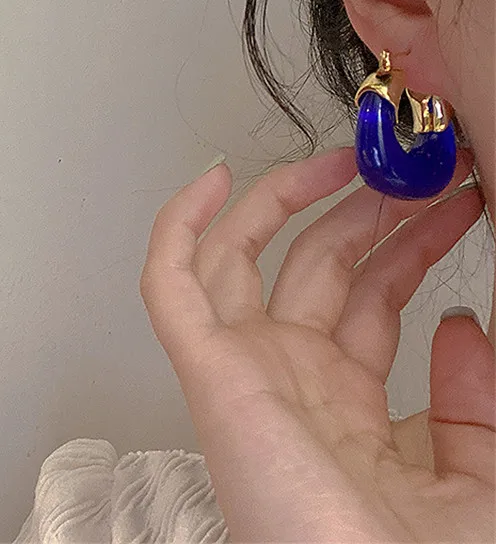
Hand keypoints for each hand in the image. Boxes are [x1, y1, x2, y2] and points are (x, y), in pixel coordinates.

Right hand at [140, 147, 493, 541]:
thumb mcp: (480, 478)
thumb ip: (475, 400)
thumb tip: (458, 322)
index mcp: (348, 399)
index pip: (376, 294)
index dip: (412, 242)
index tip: (448, 201)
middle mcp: (291, 372)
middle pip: (318, 261)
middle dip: (368, 208)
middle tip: (411, 169)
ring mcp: (243, 364)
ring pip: (244, 256)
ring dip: (287, 200)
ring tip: (342, 159)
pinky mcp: (208, 368)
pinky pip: (173, 283)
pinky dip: (179, 229)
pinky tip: (211, 182)